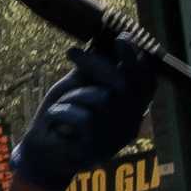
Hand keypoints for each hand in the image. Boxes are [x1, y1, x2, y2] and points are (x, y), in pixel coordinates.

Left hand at [13, 31, 161, 190]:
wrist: (43, 152)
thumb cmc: (64, 116)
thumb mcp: (80, 88)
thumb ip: (94, 69)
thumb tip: (101, 39)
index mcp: (131, 109)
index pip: (147, 82)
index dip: (140, 59)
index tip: (123, 37)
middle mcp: (129, 125)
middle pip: (124, 85)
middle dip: (97, 64)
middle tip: (70, 52)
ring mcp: (115, 139)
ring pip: (101, 99)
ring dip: (74, 95)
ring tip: (63, 105)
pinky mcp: (96, 150)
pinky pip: (81, 117)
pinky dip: (61, 113)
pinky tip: (54, 122)